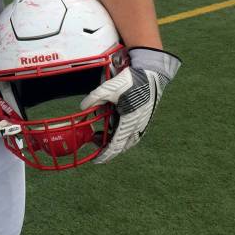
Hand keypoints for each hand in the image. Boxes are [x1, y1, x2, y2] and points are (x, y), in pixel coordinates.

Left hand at [80, 47, 180, 163]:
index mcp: (129, 122)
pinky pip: (133, 133)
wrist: (152, 74)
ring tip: (102, 135)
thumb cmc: (131, 81)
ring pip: (128, 140)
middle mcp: (137, 126)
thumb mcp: (109, 87)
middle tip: (96, 144)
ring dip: (116, 141)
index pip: (116, 145)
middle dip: (108, 148)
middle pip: (122, 146)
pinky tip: (115, 127)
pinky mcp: (145, 118)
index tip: (97, 160)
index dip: (105, 154)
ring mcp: (143, 123)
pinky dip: (122, 134)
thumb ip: (95, 97)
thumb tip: (82, 107)